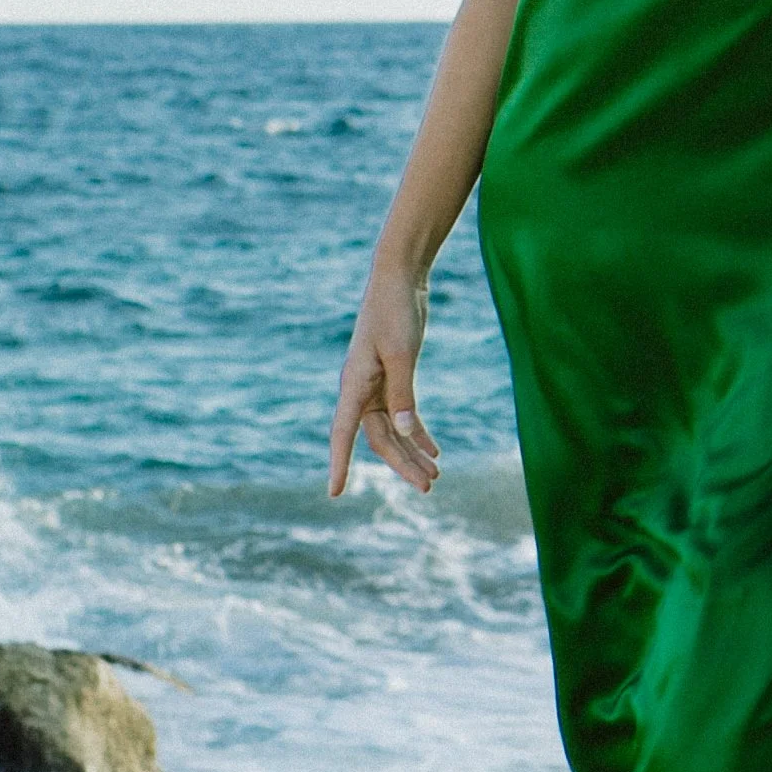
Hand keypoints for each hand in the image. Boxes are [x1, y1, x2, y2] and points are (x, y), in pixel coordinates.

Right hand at [328, 261, 440, 497]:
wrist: (400, 278)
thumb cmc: (395, 310)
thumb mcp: (401, 353)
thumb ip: (402, 393)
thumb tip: (404, 431)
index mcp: (354, 384)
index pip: (342, 433)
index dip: (339, 463)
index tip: (335, 493)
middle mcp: (360, 389)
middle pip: (378, 438)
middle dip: (402, 464)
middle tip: (429, 488)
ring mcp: (376, 384)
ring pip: (393, 430)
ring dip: (413, 451)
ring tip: (436, 475)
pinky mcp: (393, 377)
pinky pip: (403, 414)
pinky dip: (417, 431)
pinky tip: (434, 449)